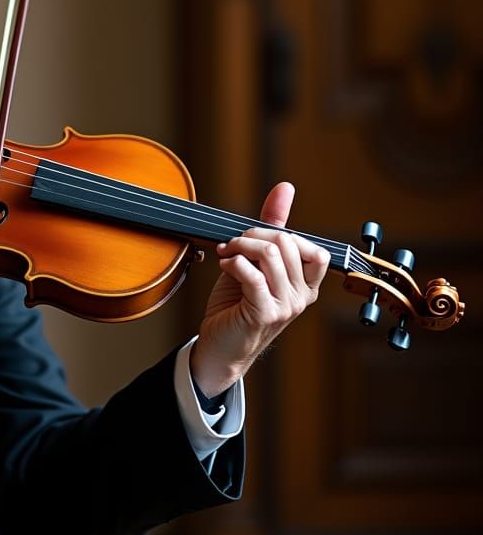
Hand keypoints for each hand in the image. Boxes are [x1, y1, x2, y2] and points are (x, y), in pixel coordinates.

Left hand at [190, 182, 329, 397]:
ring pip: (272, 254)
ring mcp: (286, 306)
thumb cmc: (236, 305)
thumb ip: (271, 227)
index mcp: (306, 285)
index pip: (316, 250)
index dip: (281, 234)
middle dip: (253, 235)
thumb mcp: (255, 262)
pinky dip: (234, 262)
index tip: (253, 238)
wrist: (219, 346)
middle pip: (288, 243)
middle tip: (232, 244)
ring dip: (240, 246)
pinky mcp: (264, 313)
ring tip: (226, 253)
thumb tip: (285, 188)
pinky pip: (253, 274)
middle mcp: (302, 296)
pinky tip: (224, 265)